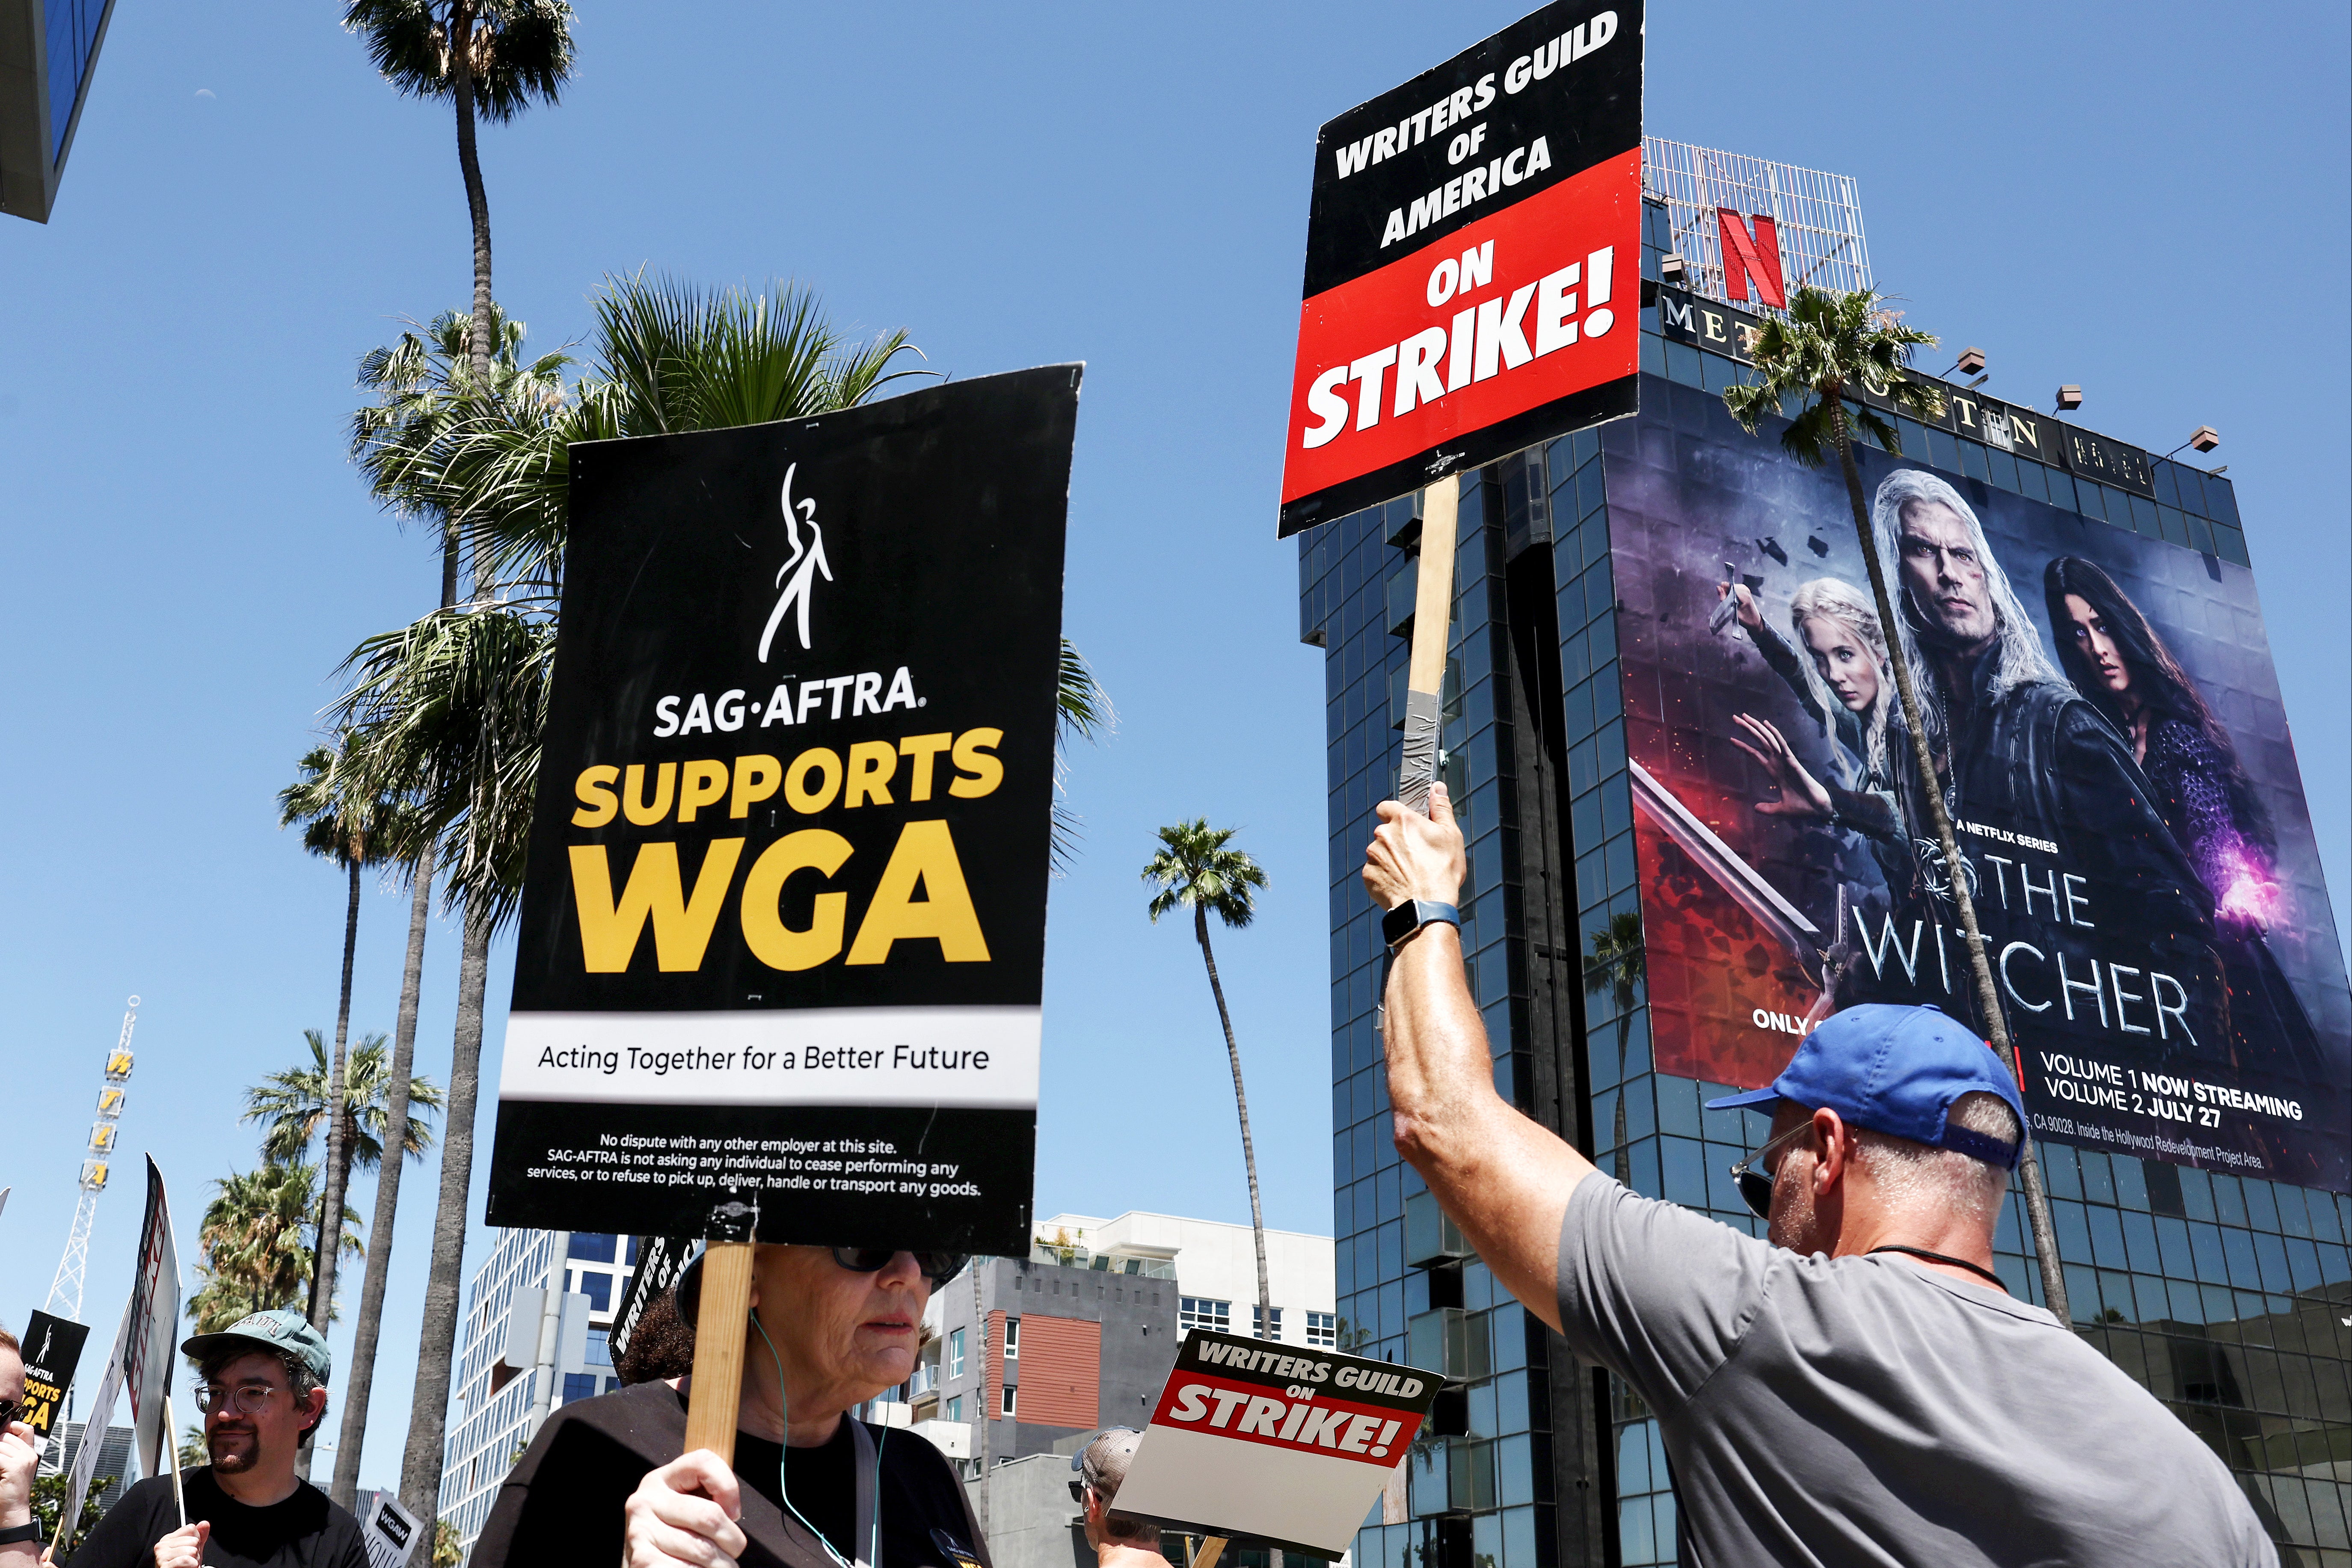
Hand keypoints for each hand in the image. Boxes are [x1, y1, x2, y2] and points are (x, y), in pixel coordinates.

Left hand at [0, 1421, 34, 1528]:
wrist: (12, 1510)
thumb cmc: (8, 1491)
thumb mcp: (12, 1468)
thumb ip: (10, 1451)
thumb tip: (2, 1433)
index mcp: (30, 1453)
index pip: (24, 1428)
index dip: (12, 1427)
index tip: (3, 1432)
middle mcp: (29, 1454)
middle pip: (6, 1436)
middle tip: (0, 1464)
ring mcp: (23, 1460)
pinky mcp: (14, 1467)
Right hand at [153, 1522, 209, 1567]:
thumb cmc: (184, 1566)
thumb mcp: (194, 1548)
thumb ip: (200, 1535)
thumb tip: (204, 1523)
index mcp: (168, 1539)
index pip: (191, 1528)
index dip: (196, 1539)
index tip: (190, 1549)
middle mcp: (162, 1546)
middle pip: (193, 1540)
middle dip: (196, 1552)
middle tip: (189, 1560)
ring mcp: (161, 1556)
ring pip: (191, 1551)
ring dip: (195, 1561)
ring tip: (188, 1565)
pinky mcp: (164, 1566)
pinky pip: (185, 1560)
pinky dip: (192, 1565)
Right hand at [624, 1450, 746, 1567]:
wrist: (645, 1566)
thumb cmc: (675, 1537)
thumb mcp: (687, 1507)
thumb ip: (706, 1496)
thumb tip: (731, 1512)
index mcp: (659, 1480)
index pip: (703, 1462)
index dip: (729, 1486)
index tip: (734, 1513)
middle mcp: (644, 1501)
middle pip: (709, 1516)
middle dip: (732, 1540)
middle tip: (733, 1550)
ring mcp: (639, 1532)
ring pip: (704, 1550)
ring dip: (721, 1564)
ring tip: (718, 1565)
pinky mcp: (641, 1561)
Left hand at [1364, 782, 1466, 910]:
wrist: (1427, 906)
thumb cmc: (1441, 873)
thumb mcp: (1451, 835)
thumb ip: (1441, 808)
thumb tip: (1438, 789)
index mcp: (1403, 821)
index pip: (1387, 807)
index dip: (1395, 814)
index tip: (1405, 825)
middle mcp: (1383, 835)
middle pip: (1384, 831)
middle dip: (1395, 840)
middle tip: (1414, 854)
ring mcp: (1373, 856)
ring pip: (1378, 852)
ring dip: (1389, 858)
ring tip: (1409, 871)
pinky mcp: (1368, 875)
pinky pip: (1374, 871)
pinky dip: (1384, 875)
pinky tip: (1400, 882)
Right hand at [1717, 581, 1761, 631]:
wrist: (1754, 620)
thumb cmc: (1745, 618)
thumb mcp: (1732, 612)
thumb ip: (1724, 599)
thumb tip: (1719, 588)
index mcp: (1745, 597)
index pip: (1731, 587)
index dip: (1724, 589)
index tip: (1720, 594)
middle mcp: (1746, 591)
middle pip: (1732, 586)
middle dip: (1726, 592)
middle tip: (1726, 600)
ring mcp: (1746, 589)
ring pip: (1733, 586)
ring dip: (1729, 593)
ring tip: (1730, 601)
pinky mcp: (1745, 590)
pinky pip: (1735, 588)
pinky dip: (1732, 592)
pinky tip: (1733, 598)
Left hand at [1729, 714, 1832, 817]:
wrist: (1818, 808)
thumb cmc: (1803, 807)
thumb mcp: (1781, 809)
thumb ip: (1768, 808)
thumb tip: (1755, 808)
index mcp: (1774, 771)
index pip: (1755, 755)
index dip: (1743, 747)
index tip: (1731, 739)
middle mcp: (1778, 762)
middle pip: (1760, 742)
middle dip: (1748, 729)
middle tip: (1736, 717)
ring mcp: (1785, 760)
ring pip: (1768, 740)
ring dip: (1756, 728)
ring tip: (1744, 717)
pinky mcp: (1793, 762)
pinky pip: (1783, 745)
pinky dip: (1775, 735)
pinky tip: (1767, 725)